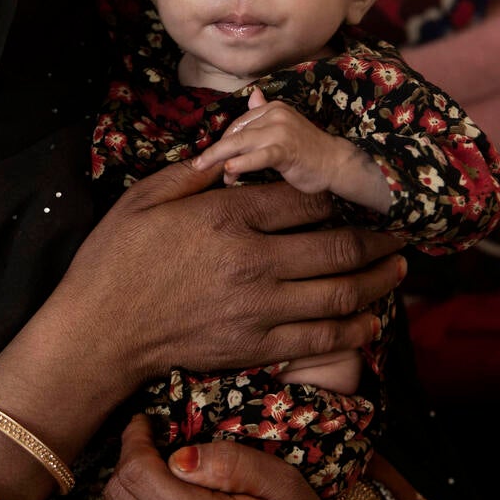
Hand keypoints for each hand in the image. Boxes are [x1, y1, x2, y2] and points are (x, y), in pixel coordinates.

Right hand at [48, 157, 405, 391]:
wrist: (98, 334)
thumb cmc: (115, 260)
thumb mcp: (145, 198)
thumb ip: (194, 173)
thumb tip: (231, 151)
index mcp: (227, 217)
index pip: (306, 200)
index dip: (338, 195)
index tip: (355, 192)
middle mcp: (253, 262)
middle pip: (339, 247)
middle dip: (379, 238)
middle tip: (401, 232)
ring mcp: (259, 310)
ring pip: (341, 294)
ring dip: (379, 281)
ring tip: (398, 270)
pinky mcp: (257, 348)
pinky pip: (322, 340)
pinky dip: (356, 330)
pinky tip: (371, 321)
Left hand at [75, 415, 361, 499]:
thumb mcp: (282, 481)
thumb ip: (231, 462)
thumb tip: (176, 457)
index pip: (140, 475)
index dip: (135, 440)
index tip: (145, 424)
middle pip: (118, 498)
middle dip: (128, 463)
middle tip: (149, 448)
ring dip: (116, 499)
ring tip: (145, 483)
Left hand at [194, 88, 350, 192]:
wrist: (336, 163)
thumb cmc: (308, 150)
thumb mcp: (284, 128)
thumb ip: (265, 114)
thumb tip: (252, 96)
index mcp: (273, 108)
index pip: (239, 125)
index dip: (224, 143)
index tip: (216, 160)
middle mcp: (275, 115)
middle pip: (235, 134)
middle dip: (215, 151)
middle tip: (198, 165)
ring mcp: (280, 131)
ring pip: (241, 144)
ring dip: (221, 159)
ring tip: (207, 171)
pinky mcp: (285, 150)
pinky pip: (257, 157)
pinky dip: (241, 164)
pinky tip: (229, 171)